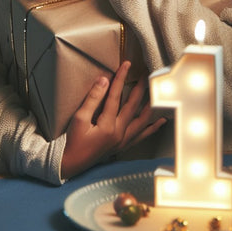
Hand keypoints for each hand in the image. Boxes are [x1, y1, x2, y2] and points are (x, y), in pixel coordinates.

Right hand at [60, 61, 165, 178]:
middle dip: (140, 88)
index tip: (127, 65)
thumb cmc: (73, 142)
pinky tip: (160, 122)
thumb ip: (93, 99)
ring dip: (151, 106)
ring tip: (159, 95)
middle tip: (146, 73)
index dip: (121, 78)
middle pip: (133, 106)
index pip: (116, 96)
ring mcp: (123, 141)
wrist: (71, 165)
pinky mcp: (122, 146)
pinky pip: (141, 136)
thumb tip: (104, 80)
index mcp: (107, 126)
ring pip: (142, 121)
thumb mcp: (79, 119)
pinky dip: (152, 128)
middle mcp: (119, 134)